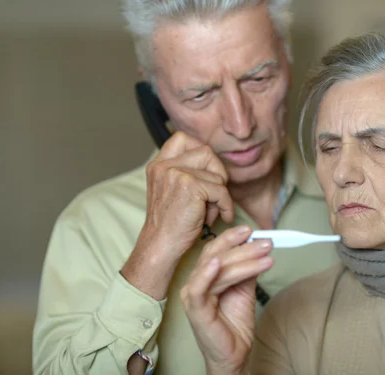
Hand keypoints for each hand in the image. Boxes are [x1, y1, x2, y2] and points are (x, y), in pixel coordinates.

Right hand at [122, 131, 234, 298]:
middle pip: (206, 152)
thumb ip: (186, 173)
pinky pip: (221, 190)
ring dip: (220, 194)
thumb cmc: (172, 223)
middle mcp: (164, 166)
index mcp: (158, 164)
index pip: (182, 138)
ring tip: (210, 210)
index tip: (207, 172)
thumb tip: (215, 163)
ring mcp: (175, 174)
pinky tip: (221, 217)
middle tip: (215, 194)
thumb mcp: (172, 190)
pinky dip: (226, 206)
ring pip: (217, 173)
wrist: (161, 246)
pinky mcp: (189, 186)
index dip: (201, 152)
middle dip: (217, 173)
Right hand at [181, 226, 273, 374]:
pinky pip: (200, 288)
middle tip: (266, 242)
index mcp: (205, 274)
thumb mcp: (245, 288)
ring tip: (266, 255)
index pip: (217, 249)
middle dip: (243, 247)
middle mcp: (196, 281)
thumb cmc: (235, 322)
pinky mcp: (195, 309)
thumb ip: (247, 269)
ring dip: (243, 259)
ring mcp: (193, 294)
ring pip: (218, 269)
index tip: (253, 230)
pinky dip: (207, 273)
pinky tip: (218, 264)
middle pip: (218, 255)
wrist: (234, 353)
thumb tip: (258, 245)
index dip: (233, 238)